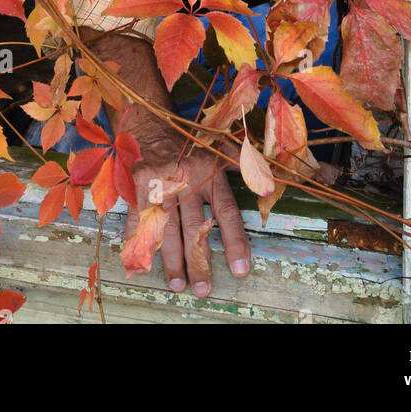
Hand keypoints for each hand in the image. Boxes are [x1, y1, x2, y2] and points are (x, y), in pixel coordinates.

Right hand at [124, 136, 250, 296]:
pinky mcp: (139, 186)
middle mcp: (186, 180)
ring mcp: (161, 184)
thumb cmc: (191, 141)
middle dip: (199, 261)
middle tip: (203, 289)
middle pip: (194, 227)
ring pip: (167, 228)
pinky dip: (138, 241)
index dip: (234, 242)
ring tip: (178, 284)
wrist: (153, 122)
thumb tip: (272, 184)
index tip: (240, 269)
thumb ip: (245, 166)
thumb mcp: (222, 146)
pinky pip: (138, 218)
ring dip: (172, 260)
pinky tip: (140, 263)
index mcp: (210, 172)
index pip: (226, 212)